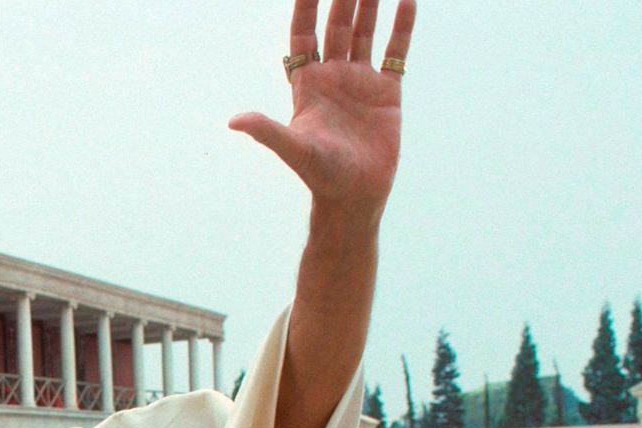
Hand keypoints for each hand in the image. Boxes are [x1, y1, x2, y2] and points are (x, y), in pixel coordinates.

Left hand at [231, 0, 414, 212]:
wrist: (355, 195)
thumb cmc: (320, 175)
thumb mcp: (293, 149)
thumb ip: (267, 131)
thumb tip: (234, 122)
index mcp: (307, 85)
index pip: (303, 37)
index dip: (304, 9)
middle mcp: (333, 77)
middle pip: (334, 27)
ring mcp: (360, 82)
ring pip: (363, 33)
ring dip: (369, 5)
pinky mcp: (387, 92)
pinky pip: (395, 51)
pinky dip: (401, 26)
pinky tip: (408, 1)